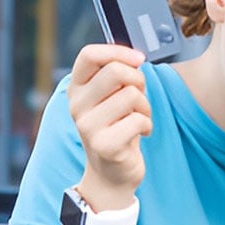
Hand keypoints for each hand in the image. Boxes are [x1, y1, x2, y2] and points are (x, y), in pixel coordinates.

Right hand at [67, 44, 151, 208]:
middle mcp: (76, 106)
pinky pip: (138, 120)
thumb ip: (117, 75)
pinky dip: (147, 125)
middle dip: (138, 81)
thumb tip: (136, 57)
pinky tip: (141, 133)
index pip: (89, 55)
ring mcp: (88, 126)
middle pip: (116, 71)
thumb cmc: (117, 128)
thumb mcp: (111, 98)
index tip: (138, 59)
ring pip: (131, 95)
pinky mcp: (104, 145)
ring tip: (139, 118)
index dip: (118, 51)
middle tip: (139, 98)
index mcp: (77, 89)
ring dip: (145, 106)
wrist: (112, 173)